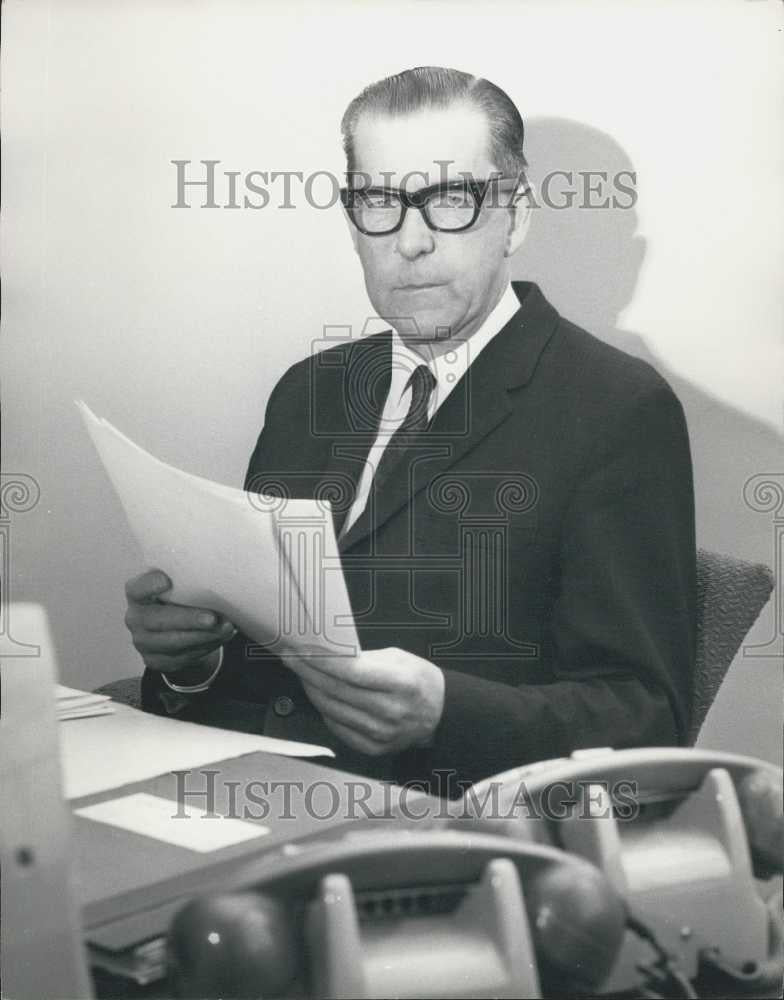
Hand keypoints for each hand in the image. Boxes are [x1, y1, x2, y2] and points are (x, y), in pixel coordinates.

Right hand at [124, 569, 235, 680]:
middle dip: (189, 620)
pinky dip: (206, 646)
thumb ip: (185, 581)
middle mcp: (136, 618)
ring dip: (203, 636)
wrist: (174, 628)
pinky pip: (183, 657)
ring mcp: (143, 642)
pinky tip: (220, 637)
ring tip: (226, 628)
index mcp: (137, 594)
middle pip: (158, 620)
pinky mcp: (156, 661)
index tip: (166, 581)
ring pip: (173, 643)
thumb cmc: (176, 599)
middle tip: (212, 618)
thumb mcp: (176, 586)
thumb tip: (216, 575)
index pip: (137, 589)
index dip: (149, 585)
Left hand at [282, 647, 444, 755]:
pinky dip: (324, 710)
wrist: (440, 714)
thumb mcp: (399, 658)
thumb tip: (329, 654)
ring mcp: (381, 734)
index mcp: (402, 684)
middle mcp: (391, 711)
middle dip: (308, 671)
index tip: (302, 649)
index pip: (351, 672)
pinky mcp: (373, 748)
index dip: (321, 660)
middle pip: (336, 690)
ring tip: (302, 673)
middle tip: (292, 657)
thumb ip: (365, 658)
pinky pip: (337, 727)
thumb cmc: (419, 682)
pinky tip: (319, 695)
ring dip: (311, 689)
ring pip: (332, 709)